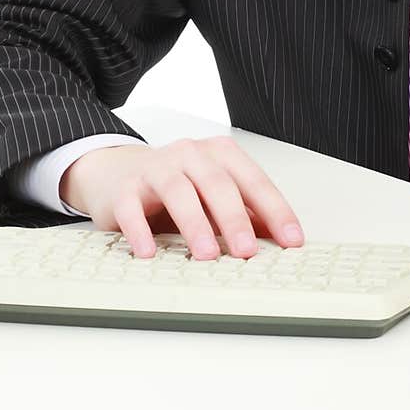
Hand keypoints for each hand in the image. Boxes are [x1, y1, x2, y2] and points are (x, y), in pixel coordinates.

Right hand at [59, 137, 304, 260]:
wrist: (118, 171)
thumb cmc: (177, 183)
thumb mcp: (214, 194)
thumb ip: (245, 211)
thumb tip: (280, 240)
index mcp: (220, 154)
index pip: (254, 181)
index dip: (275, 211)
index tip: (291, 239)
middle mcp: (191, 155)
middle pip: (217, 184)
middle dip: (235, 219)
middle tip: (247, 251)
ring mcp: (156, 168)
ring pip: (178, 192)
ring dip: (194, 225)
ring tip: (206, 255)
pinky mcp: (125, 188)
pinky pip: (132, 208)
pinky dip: (140, 231)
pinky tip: (149, 253)